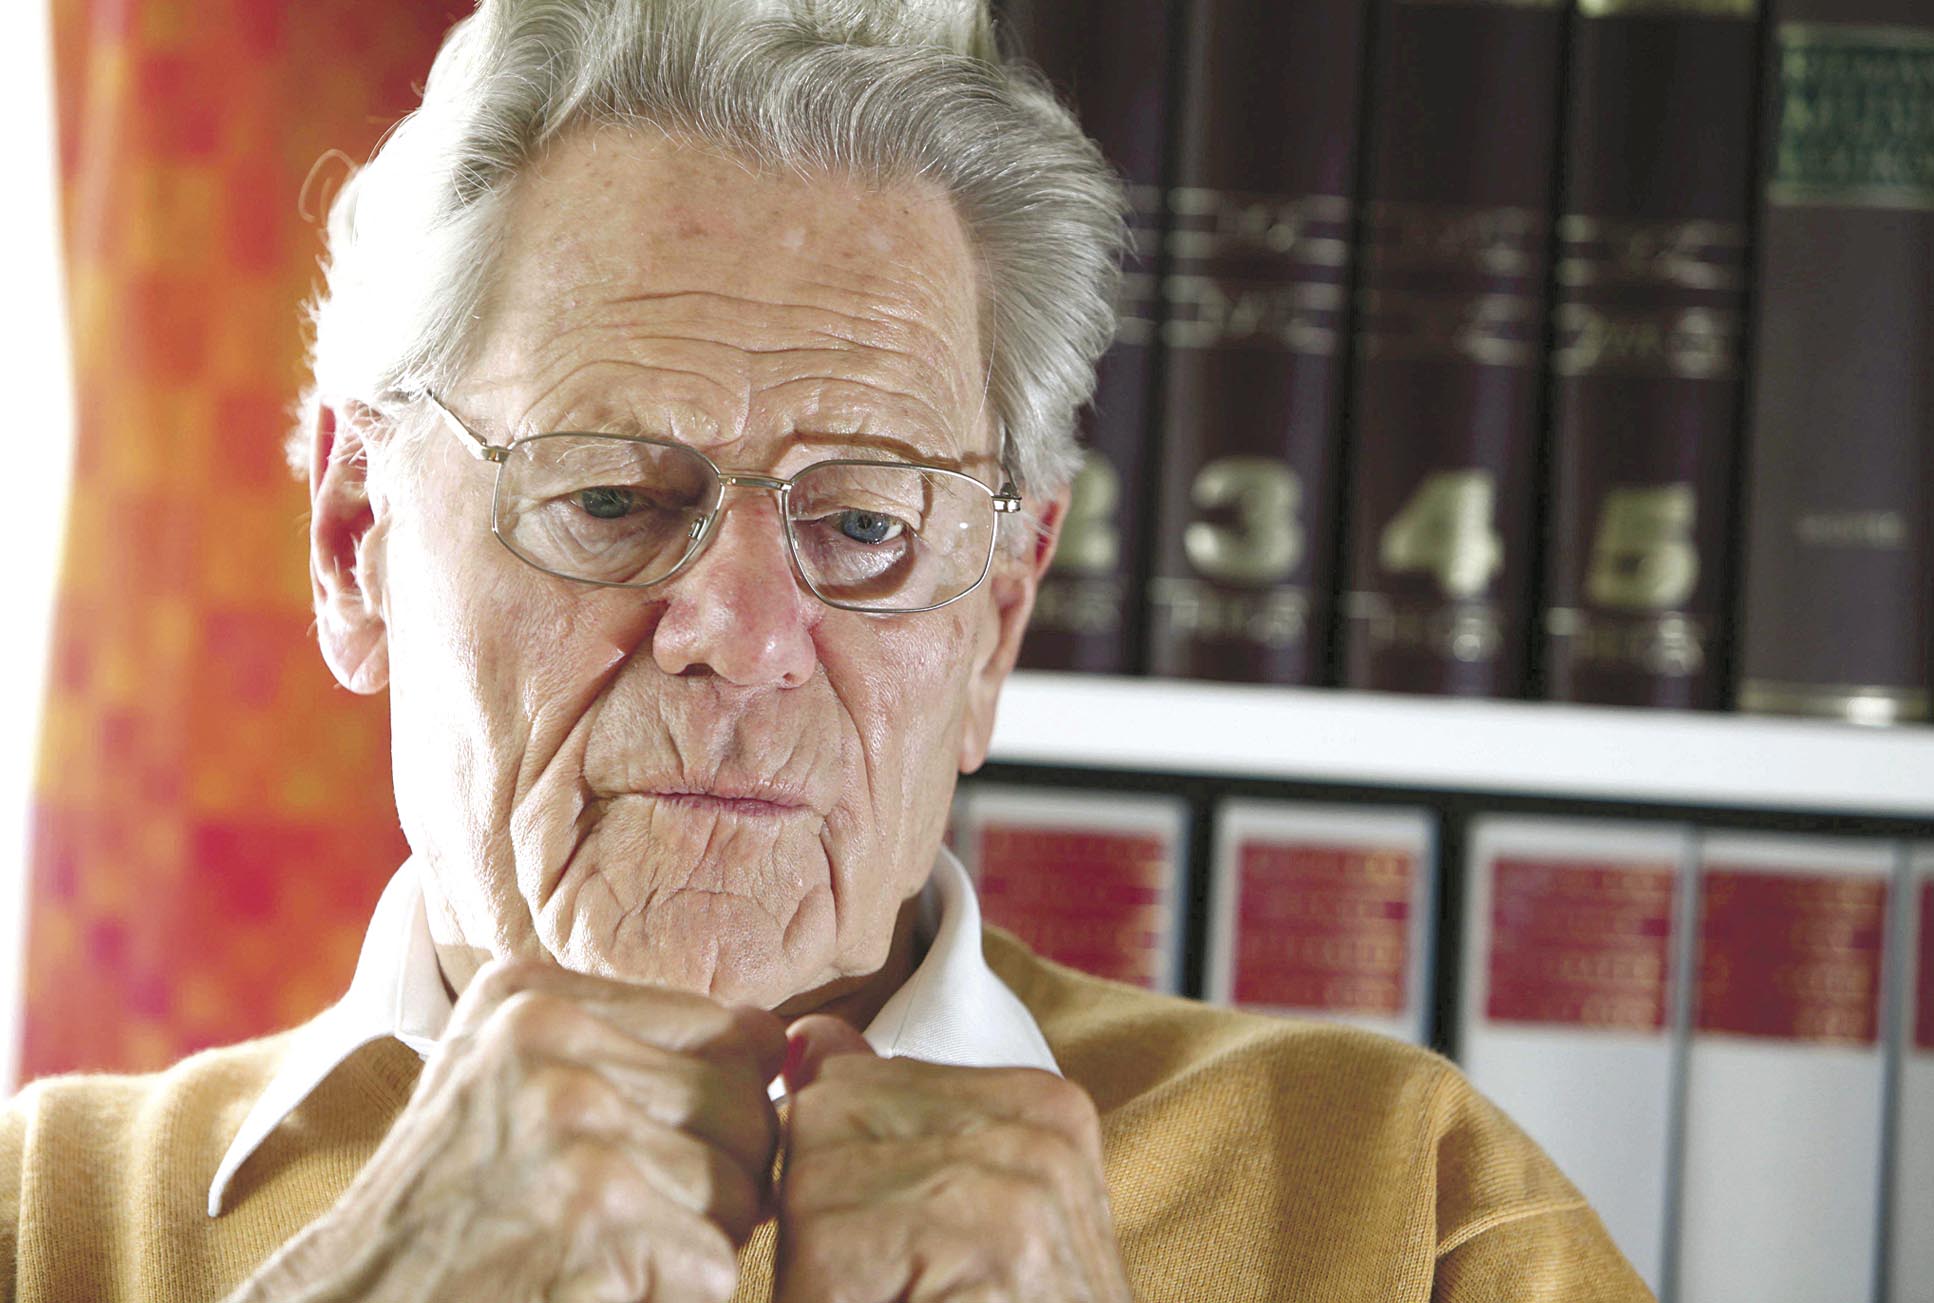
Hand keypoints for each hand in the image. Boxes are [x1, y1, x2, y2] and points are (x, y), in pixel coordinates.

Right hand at [227, 957, 786, 1302]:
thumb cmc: (446, 1214)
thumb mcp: (507, 1086)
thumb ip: (626, 1049)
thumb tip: (781, 1039)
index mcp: (530, 992)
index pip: (727, 1028)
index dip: (723, 1109)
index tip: (658, 1154)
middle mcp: (546, 1034)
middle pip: (746, 1102)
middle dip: (726, 1177)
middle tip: (641, 1221)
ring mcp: (569, 1118)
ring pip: (742, 1184)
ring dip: (700, 1244)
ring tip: (610, 1254)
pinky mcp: (592, 1212)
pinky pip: (712, 1261)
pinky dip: (676, 1296)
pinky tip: (599, 1290)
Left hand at [775, 1017, 1132, 1302]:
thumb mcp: (927, 1212)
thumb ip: (870, 1118)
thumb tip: (807, 1037)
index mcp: (1039, 1105)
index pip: (846, 1085)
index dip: (830, 1184)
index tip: (895, 1258)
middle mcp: (1040, 1126)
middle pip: (825, 1123)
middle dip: (821, 1217)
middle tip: (896, 1285)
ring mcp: (1019, 1180)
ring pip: (812, 1183)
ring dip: (822, 1269)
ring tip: (901, 1297)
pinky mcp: (985, 1237)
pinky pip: (824, 1242)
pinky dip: (828, 1293)